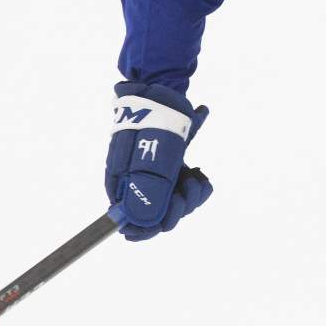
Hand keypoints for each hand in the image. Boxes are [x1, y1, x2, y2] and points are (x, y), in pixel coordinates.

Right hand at [105, 82, 213, 240]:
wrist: (161, 95)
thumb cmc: (147, 123)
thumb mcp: (143, 154)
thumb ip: (142, 189)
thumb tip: (142, 223)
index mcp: (126, 188)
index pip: (135, 226)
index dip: (148, 230)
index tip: (164, 218)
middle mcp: (142, 187)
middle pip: (162, 219)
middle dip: (178, 209)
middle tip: (184, 189)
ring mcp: (160, 180)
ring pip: (180, 206)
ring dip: (191, 197)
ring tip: (193, 177)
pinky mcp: (176, 172)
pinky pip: (193, 191)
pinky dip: (200, 186)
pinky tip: (198, 174)